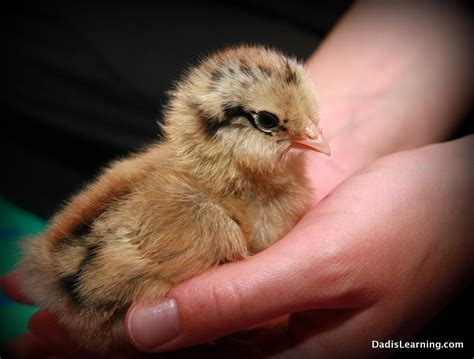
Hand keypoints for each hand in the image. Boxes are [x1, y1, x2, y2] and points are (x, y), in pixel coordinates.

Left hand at [3, 136, 471, 357]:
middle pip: (175, 343)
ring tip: (65, 294)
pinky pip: (210, 272)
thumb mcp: (324, 266)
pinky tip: (133, 261)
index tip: (49, 340)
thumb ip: (238, 302)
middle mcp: (276, 333)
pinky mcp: (273, 261)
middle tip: (37, 321)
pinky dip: (166, 267)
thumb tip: (147, 331)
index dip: (112, 355)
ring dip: (126, 298)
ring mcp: (273, 297)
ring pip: (186, 308)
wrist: (447, 191)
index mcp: (293, 354)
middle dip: (105, 333)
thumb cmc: (407, 226)